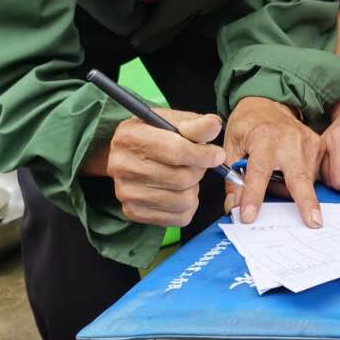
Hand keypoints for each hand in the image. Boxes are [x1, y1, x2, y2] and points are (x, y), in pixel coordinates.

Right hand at [103, 108, 224, 227]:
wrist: (128, 155)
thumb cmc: (154, 135)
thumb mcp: (172, 122)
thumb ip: (195, 125)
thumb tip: (213, 125)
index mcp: (130, 137)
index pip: (175, 151)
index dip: (203, 155)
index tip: (217, 155)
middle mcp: (122, 166)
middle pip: (181, 178)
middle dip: (198, 171)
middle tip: (197, 164)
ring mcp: (125, 192)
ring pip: (183, 200)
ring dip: (193, 189)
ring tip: (186, 176)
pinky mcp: (133, 212)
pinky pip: (179, 218)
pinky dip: (189, 206)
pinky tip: (180, 192)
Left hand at [222, 96, 322, 226]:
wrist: (267, 103)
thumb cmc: (248, 125)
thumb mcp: (231, 146)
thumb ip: (232, 177)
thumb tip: (233, 207)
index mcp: (263, 137)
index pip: (258, 171)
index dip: (253, 195)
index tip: (249, 216)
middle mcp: (289, 139)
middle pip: (298, 176)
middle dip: (306, 200)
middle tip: (313, 222)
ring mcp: (307, 141)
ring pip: (306, 179)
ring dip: (295, 193)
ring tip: (280, 185)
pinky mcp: (318, 145)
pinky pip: (313, 173)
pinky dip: (303, 183)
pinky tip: (292, 176)